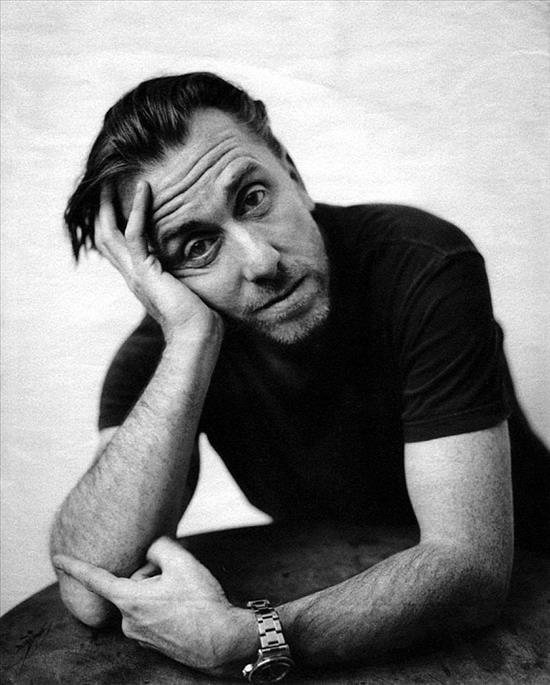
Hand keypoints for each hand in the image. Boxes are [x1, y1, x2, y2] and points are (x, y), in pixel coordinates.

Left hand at [53, 537, 255, 675]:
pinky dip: (163, 605)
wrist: (222, 640)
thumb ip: (159, 547)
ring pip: (141, 599)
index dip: (75, 567)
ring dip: (158, 590)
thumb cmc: (202, 602)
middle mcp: (128, 621)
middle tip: (177, 577)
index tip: (58, 559)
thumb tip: (151, 552)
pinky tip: (185, 607)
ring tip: (185, 595)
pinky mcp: (152, 643)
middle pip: (131, 583)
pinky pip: (150, 613)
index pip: (96, 579)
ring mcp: (139, 635)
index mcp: (129, 600)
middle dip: (151, 574)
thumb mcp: (183, 561)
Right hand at [95, 182, 221, 342]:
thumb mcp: (188, 285)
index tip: (117, 199)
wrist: (197, 335)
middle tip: (104, 184)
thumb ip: (184, 270)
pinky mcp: (146, 271)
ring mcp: (136, 273)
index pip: (116, 247)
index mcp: (140, 278)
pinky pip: (134, 234)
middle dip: (101, 210)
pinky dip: (137, 209)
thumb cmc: (200, 316)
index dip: (113, 223)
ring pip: (109, 233)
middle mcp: (132, 274)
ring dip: (109, 204)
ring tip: (112, 180)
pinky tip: (145, 189)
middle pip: (103, 237)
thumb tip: (201, 253)